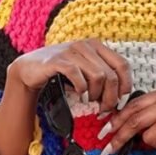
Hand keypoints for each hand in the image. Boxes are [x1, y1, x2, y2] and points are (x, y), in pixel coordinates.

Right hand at [6, 39, 132, 111]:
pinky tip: (79, 95)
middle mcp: (86, 45)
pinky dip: (81, 89)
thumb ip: (102, 79)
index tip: (121, 101)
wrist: (29, 69)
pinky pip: (78, 76)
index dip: (126, 85)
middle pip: (111, 75)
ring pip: (98, 76)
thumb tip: (120, 98)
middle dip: (110, 97)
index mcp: (96, 46)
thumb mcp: (85, 71)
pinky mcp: (58, 60)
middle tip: (104, 108)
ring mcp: (72, 51)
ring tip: (89, 101)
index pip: (122, 65)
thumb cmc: (60, 73)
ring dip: (96, 94)